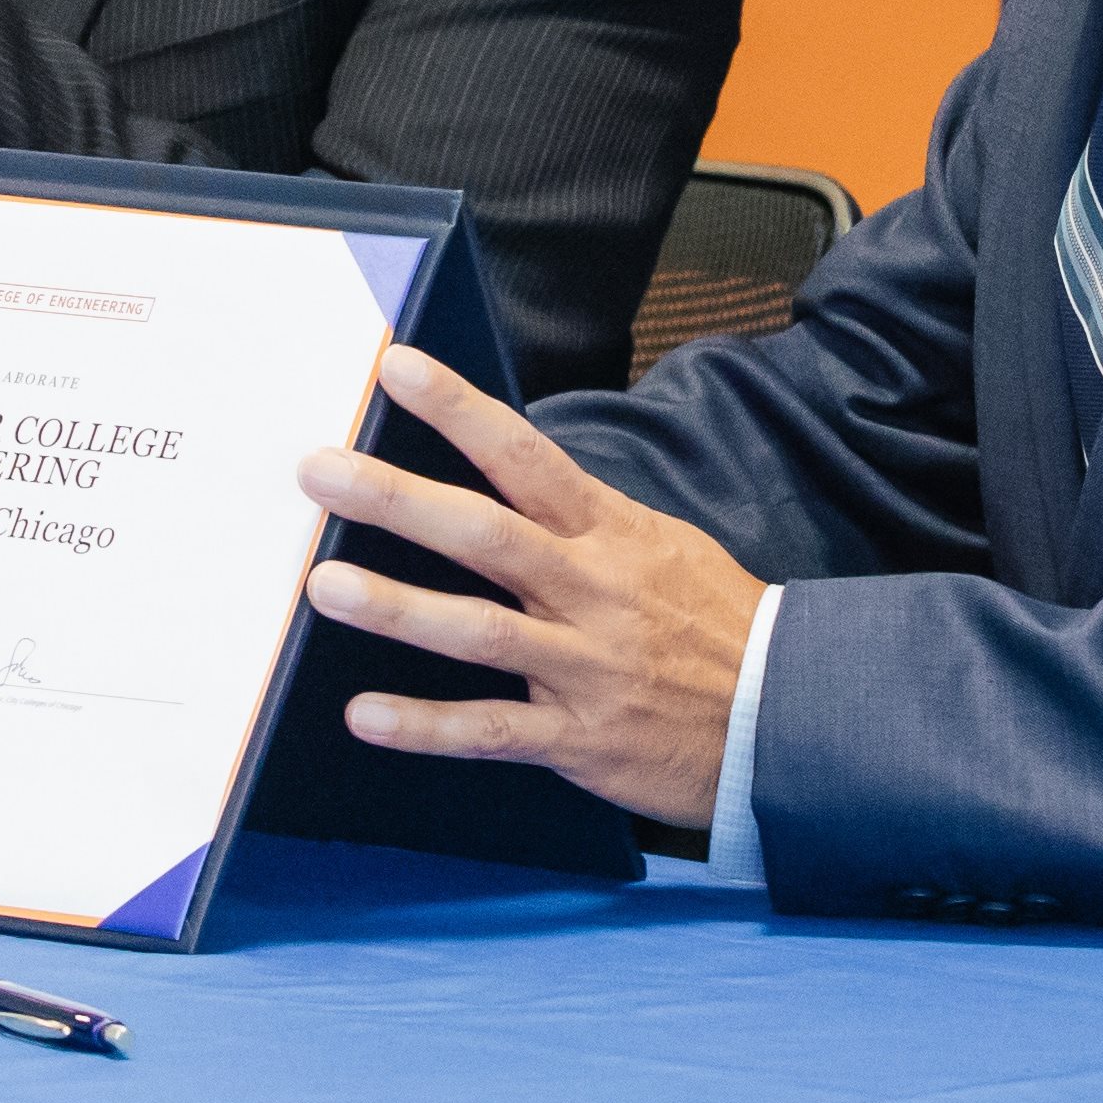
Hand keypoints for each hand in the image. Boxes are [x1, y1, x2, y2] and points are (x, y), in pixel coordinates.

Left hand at [295, 343, 762, 828]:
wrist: (783, 715)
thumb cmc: (713, 622)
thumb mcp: (660, 545)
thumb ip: (582, 519)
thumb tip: (508, 477)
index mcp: (610, 533)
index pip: (525, 455)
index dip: (459, 407)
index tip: (396, 365)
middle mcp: (590, 591)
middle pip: (485, 534)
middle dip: (397, 499)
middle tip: (319, 470)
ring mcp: (582, 666)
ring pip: (478, 631)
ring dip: (398, 606)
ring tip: (324, 584)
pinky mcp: (578, 737)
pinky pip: (491, 730)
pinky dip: (425, 726)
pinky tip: (363, 716)